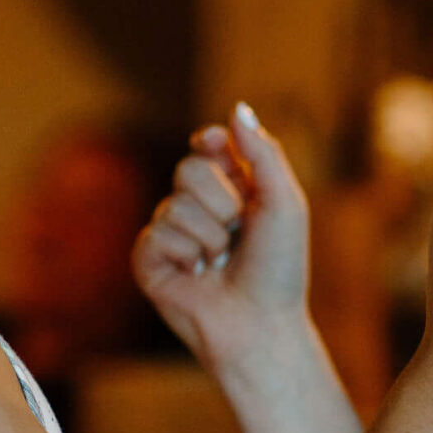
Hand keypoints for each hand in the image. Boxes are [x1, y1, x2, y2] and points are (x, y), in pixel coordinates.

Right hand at [133, 105, 310, 378]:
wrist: (258, 324)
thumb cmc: (278, 268)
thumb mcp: (283, 202)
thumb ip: (263, 153)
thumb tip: (236, 107)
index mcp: (233, 190)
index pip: (209, 145)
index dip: (210, 141)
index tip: (215, 144)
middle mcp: (199, 208)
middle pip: (188, 167)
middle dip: (221, 199)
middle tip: (238, 231)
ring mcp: (171, 233)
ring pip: (174, 203)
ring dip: (209, 235)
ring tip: (221, 263)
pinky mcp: (149, 260)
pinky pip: (156, 233)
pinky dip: (186, 254)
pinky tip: (197, 276)